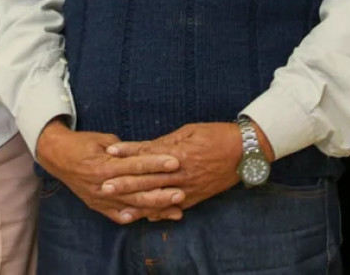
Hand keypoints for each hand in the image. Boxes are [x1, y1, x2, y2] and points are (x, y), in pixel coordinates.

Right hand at [35, 120, 184, 223]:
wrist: (57, 156)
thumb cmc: (84, 143)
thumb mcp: (104, 140)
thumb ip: (126, 149)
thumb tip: (147, 152)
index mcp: (104, 165)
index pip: (135, 165)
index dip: (156, 163)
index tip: (175, 162)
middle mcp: (102, 184)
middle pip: (136, 190)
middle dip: (161, 191)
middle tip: (182, 191)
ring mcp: (99, 198)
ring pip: (131, 205)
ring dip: (154, 208)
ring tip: (175, 209)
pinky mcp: (96, 205)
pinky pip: (117, 215)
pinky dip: (134, 217)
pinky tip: (151, 217)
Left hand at [106, 121, 271, 212]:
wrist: (245, 151)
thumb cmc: (216, 135)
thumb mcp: (189, 131)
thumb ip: (166, 142)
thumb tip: (146, 148)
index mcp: (178, 153)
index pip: (147, 154)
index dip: (128, 153)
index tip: (109, 153)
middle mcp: (180, 173)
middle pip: (148, 179)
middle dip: (125, 183)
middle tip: (105, 186)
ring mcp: (188, 188)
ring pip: (158, 197)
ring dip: (137, 203)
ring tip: (118, 207)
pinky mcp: (195, 197)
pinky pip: (172, 207)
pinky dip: (158, 213)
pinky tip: (144, 217)